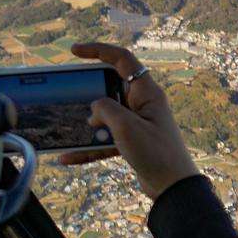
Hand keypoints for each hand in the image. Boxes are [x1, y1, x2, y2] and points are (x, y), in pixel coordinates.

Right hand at [59, 42, 198, 199]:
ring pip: (106, 115)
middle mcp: (143, 103)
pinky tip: (67, 158)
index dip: (98, 50)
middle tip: (67, 91)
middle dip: (89, 89)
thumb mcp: (126, 127)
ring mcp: (138, 123)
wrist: (172, 186)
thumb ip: (106, 109)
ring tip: (64, 129)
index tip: (73, 51)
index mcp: (147, 92)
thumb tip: (95, 107)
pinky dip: (89, 147)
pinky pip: (106, 139)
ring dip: (87, 123)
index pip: (122, 60)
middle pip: (111, 86)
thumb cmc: (155, 153)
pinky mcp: (133, 142)